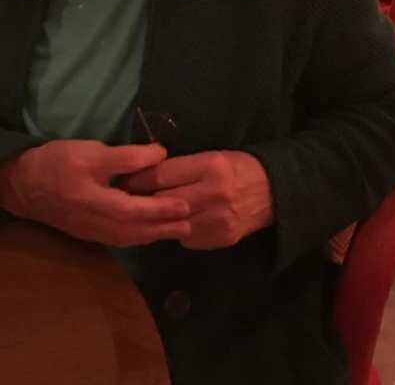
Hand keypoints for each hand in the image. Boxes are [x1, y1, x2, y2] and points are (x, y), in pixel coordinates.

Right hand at [0, 140, 191, 246]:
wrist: (20, 183)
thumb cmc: (56, 161)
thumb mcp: (91, 151)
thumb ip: (126, 156)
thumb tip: (160, 154)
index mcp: (93, 200)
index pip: (133, 210)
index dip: (159, 209)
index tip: (183, 205)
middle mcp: (93, 222)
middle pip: (134, 230)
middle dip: (163, 227)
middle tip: (190, 223)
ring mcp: (90, 231)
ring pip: (127, 238)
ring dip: (154, 235)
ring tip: (178, 230)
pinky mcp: (87, 232)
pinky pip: (118, 239)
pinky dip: (138, 236)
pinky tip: (150, 231)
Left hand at [119, 150, 272, 249]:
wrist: (273, 192)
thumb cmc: (236, 167)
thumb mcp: (211, 156)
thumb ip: (179, 167)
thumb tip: (140, 175)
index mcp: (210, 165)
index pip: (161, 175)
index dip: (137, 179)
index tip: (121, 182)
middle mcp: (214, 193)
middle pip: (162, 202)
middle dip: (140, 202)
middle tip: (123, 201)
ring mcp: (218, 220)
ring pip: (172, 225)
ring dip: (156, 221)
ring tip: (142, 216)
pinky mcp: (221, 239)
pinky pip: (187, 239)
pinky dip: (178, 232)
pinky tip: (174, 225)